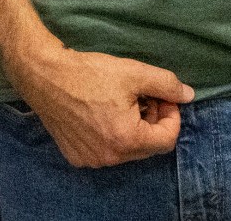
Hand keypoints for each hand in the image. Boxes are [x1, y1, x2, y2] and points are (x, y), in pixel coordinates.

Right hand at [12, 46, 195, 168]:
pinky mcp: (76, 156)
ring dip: (132, 129)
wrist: (42, 75)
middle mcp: (110, 156)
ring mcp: (91, 159)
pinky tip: (100, 113)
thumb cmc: (87, 72)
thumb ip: (165, 84)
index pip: (167, 139)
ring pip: (126, 150)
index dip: (171, 116)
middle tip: (143, 97)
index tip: (163, 97)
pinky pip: (105, 151)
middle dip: (152, 122)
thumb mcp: (132, 72)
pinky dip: (110, 135)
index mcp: (127, 139)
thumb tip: (188, 95)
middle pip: (147, 146)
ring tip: (120, 103)